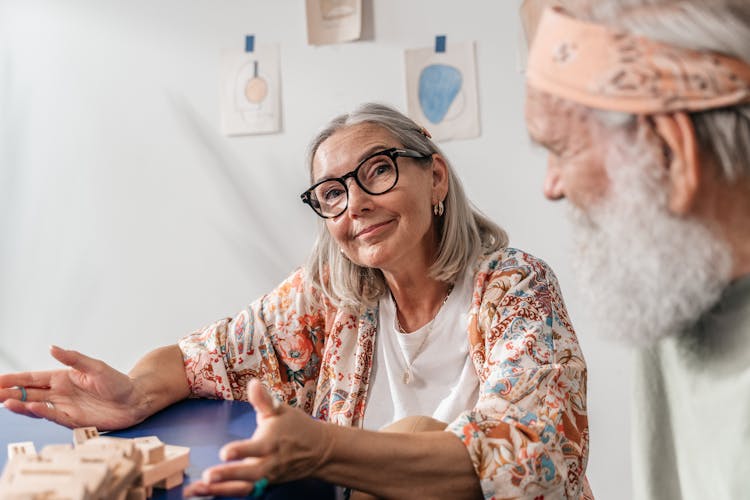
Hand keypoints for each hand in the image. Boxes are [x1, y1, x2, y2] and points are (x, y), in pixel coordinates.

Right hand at [0, 345, 141, 429]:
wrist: (135, 400)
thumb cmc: (118, 382)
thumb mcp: (96, 367)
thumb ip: (73, 358)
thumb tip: (52, 348)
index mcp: (63, 377)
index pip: (32, 378)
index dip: (14, 380)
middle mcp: (60, 393)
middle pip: (28, 393)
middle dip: (9, 393)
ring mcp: (65, 407)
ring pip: (36, 406)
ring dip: (20, 404)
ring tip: (4, 402)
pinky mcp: (73, 420)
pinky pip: (52, 416)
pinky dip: (40, 412)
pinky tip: (29, 407)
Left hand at [183, 379, 334, 497]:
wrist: (319, 451)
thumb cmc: (296, 427)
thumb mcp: (281, 410)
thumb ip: (263, 400)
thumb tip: (253, 383)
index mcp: (273, 442)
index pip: (257, 448)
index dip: (241, 452)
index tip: (225, 453)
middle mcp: (270, 463)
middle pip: (249, 473)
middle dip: (228, 475)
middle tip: (208, 476)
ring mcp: (267, 477)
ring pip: (244, 487)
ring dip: (221, 490)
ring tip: (197, 488)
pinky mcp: (263, 484)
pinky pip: (243, 491)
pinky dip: (223, 492)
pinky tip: (203, 492)